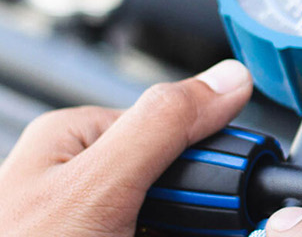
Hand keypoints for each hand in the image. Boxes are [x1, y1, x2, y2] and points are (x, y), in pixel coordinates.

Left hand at [0, 60, 256, 235]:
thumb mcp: (94, 187)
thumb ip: (160, 128)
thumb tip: (225, 79)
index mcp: (74, 138)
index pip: (174, 128)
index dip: (207, 167)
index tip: (227, 201)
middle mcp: (77, 176)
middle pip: (173, 184)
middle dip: (190, 217)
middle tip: (172, 233)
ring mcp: (84, 221)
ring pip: (164, 222)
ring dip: (180, 232)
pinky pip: (142, 236)